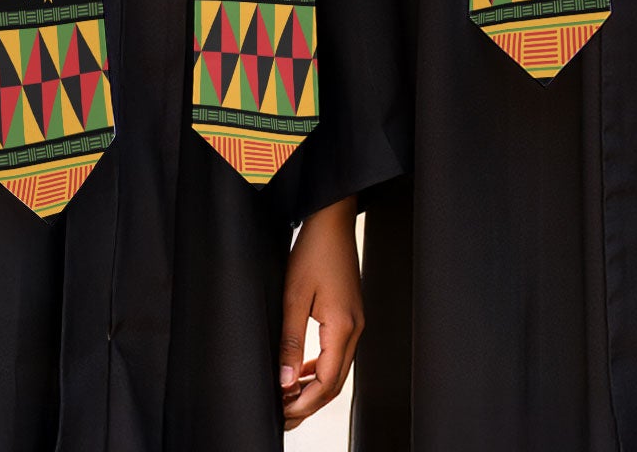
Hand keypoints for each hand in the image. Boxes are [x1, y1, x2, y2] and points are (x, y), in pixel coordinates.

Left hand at [279, 196, 363, 426]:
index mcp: (343, 326)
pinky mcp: (350, 316)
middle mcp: (355, 327)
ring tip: (287, 398)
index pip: (327, 382)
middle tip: (282, 415)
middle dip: (309, 404)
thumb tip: (285, 382)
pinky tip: (301, 372)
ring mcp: (356, 321)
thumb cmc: (314, 252)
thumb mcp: (293, 297)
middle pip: (336, 382)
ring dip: (314, 388)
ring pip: (338, 370)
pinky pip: (338, 353)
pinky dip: (321, 370)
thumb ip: (290, 342)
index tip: (281, 413)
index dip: (304, 403)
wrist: (333, 221)